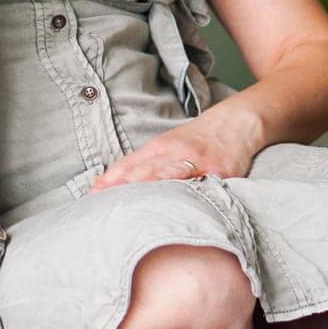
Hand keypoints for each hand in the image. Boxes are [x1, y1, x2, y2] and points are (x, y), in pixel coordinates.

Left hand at [91, 104, 264, 191]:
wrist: (235, 123)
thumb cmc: (195, 140)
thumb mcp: (165, 147)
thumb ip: (137, 166)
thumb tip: (101, 185)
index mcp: (158, 148)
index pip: (129, 165)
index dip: (111, 180)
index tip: (92, 195)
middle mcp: (175, 152)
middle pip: (146, 171)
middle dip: (125, 186)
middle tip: (106, 202)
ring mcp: (198, 161)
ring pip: (171, 175)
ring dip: (150, 187)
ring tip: (132, 203)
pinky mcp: (220, 171)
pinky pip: (204, 186)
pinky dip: (190, 195)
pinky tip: (179, 205)